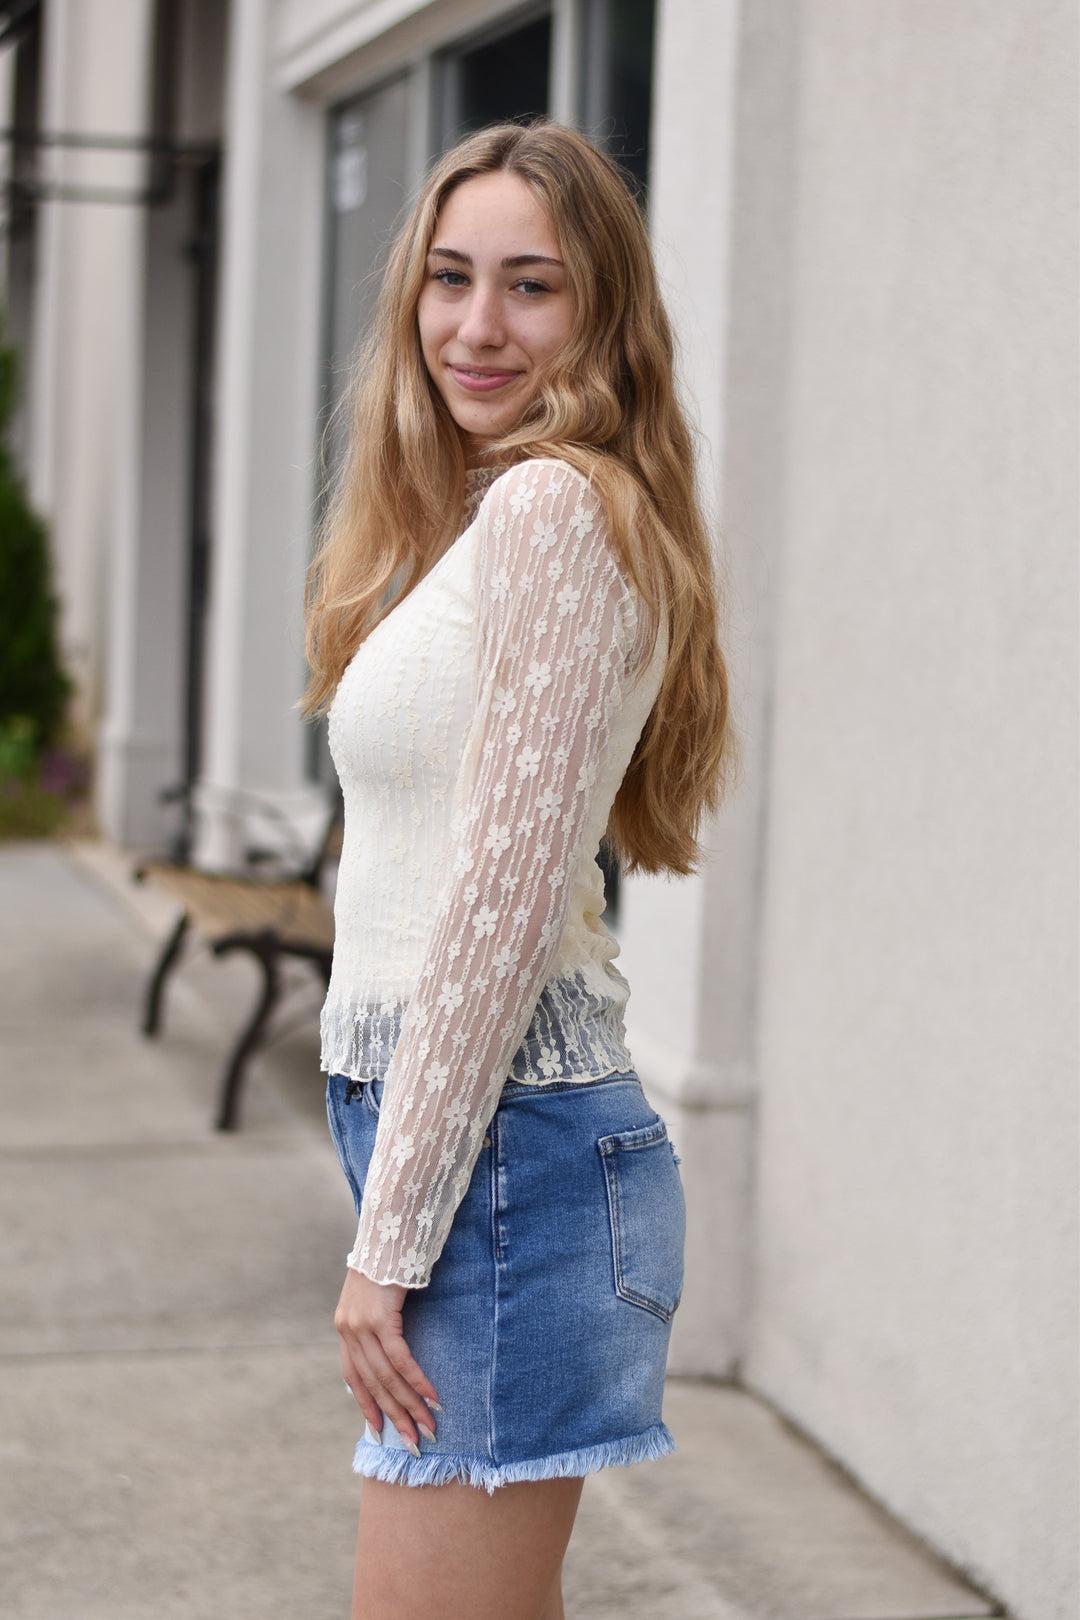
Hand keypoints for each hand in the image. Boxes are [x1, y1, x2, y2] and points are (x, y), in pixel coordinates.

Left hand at [335, 1269, 440, 1451]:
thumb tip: (393, 1351)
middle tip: (414, 1442)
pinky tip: (432, 1397)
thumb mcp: (376, 1296)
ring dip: (410, 1405)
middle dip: (395, 1415)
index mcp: (344, 1327)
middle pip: (372, 1383)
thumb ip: (379, 1323)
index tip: (381, 1430)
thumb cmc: (389, 1260)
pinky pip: (400, 1359)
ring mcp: (361, 1325)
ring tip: (428, 1427)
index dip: (367, 1405)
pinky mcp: (380, 1317)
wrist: (389, 1227)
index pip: (353, 1376)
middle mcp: (348, 1329)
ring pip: (386, 1377)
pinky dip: (417, 1380)